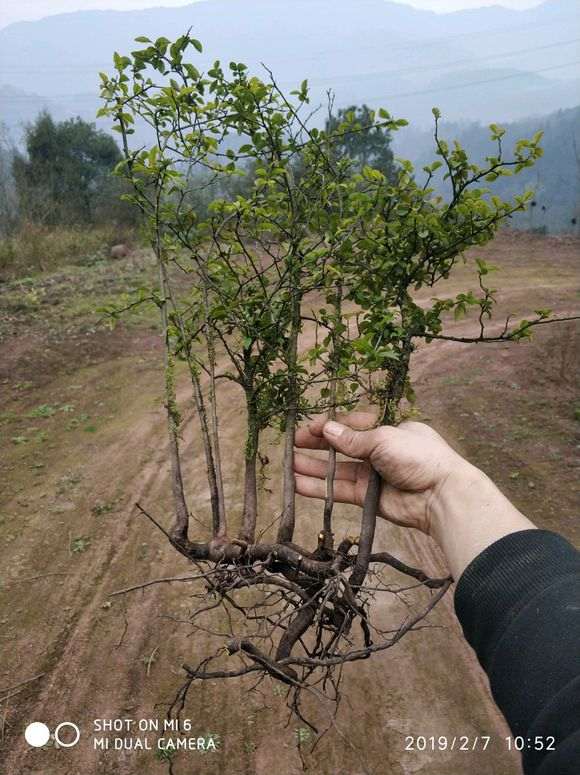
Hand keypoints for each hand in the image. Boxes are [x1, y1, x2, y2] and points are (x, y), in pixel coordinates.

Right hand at [294, 412, 469, 534]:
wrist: (440, 495)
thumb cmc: (418, 457)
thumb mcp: (383, 438)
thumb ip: (352, 439)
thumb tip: (326, 430)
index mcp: (388, 430)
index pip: (352, 424)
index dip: (330, 426)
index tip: (308, 429)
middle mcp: (379, 452)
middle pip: (342, 447)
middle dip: (317, 446)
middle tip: (292, 445)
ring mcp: (373, 476)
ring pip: (337, 471)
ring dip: (313, 468)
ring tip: (288, 466)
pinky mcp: (368, 499)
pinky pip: (339, 491)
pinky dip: (319, 488)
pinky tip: (298, 485)